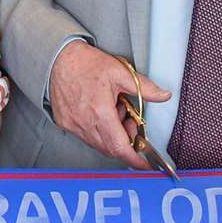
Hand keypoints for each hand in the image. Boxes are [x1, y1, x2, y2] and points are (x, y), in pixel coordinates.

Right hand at [48, 41, 167, 169]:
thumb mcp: (120, 72)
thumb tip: (164, 95)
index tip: (144, 164)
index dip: (134, 159)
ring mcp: (72, 124)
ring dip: (112, 136)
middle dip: (126, 141)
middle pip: (111, 148)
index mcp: (100, 111)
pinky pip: (85, 137)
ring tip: (113, 112)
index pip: (120, 147)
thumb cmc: (85, 63)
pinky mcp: (65, 123)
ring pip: (98, 144)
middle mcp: (84, 122)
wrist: (57, 57)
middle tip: (130, 121)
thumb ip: (145, 87)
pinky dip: (97, 131)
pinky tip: (99, 113)